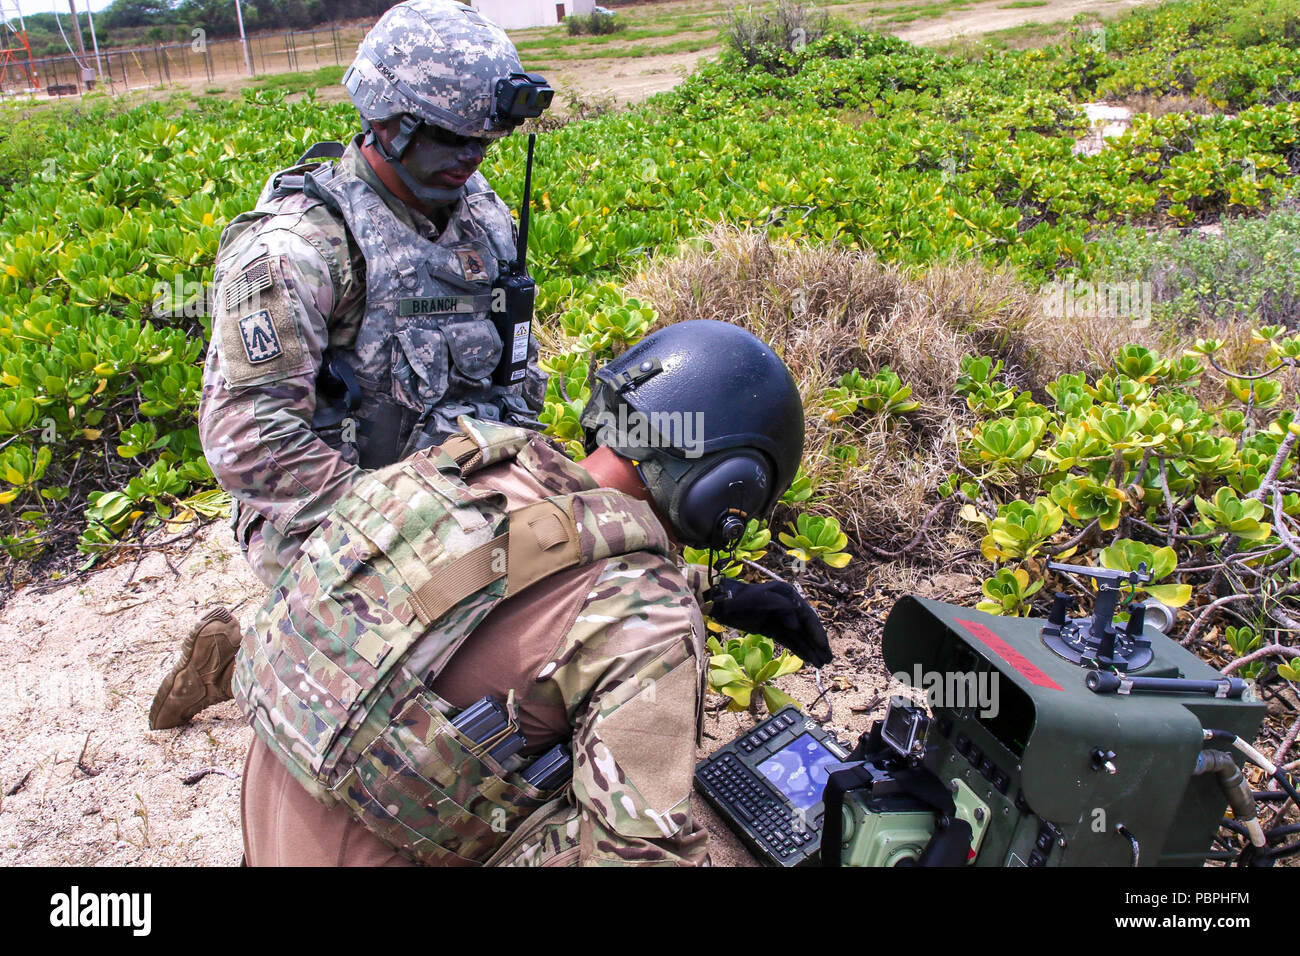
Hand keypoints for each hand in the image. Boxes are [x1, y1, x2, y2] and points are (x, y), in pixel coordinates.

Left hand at [706, 576, 832, 666]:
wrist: (721, 602)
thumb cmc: (740, 598)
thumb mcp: (762, 599)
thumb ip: (782, 608)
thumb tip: (796, 624)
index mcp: (788, 595)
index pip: (807, 616)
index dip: (816, 632)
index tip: (823, 647)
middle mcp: (787, 606)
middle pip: (806, 627)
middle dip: (817, 644)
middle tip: (828, 659)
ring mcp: (779, 617)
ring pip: (799, 636)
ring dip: (809, 649)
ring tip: (821, 663)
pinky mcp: (771, 627)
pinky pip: (788, 639)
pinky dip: (798, 649)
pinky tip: (807, 659)